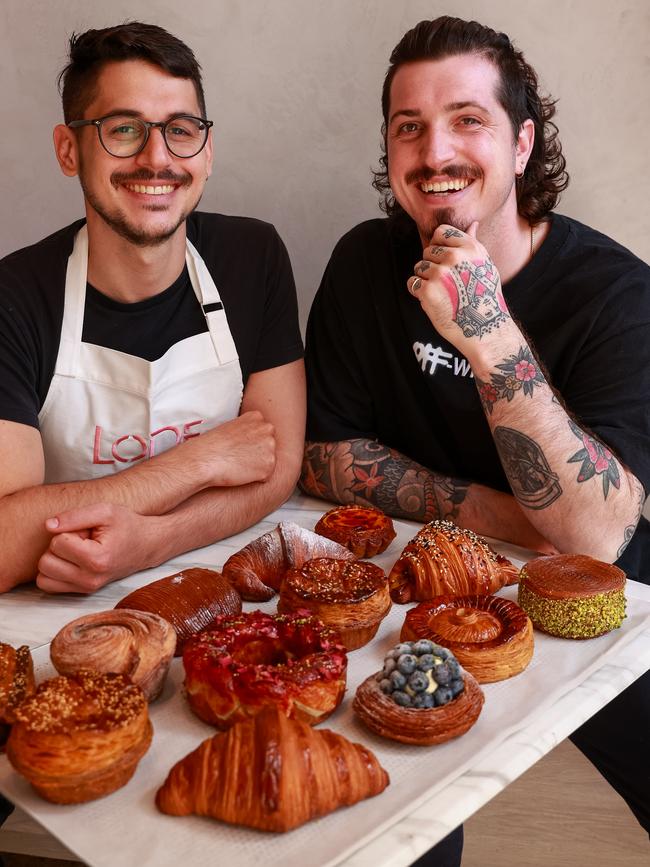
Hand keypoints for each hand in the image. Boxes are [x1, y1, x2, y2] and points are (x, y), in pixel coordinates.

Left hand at [36, 503, 158, 593]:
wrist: (146, 545)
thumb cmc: (126, 526)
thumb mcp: (105, 511)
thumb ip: (74, 516)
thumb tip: (48, 525)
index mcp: (96, 560)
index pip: (57, 543)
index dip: (69, 530)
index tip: (88, 530)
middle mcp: (90, 579)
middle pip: (46, 561)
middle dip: (59, 546)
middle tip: (81, 540)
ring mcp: (86, 588)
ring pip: (43, 576)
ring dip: (55, 560)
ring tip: (77, 550)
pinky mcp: (82, 592)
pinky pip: (48, 585)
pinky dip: (54, 572)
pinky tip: (71, 561)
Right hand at [199, 410, 276, 486]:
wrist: (204, 459)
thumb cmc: (212, 445)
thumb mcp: (231, 427)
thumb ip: (247, 430)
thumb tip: (254, 441)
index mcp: (257, 417)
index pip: (263, 432)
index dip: (249, 443)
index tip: (237, 445)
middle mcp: (267, 429)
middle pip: (269, 446)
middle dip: (258, 453)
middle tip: (238, 456)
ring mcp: (270, 447)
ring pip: (268, 461)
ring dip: (257, 466)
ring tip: (238, 463)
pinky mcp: (269, 465)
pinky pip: (266, 476)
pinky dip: (256, 478)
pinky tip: (241, 472)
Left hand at [408, 222, 510, 351]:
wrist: (485, 329)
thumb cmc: (485, 297)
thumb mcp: (485, 266)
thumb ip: (473, 244)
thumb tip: (473, 223)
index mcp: (470, 248)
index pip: (440, 232)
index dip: (439, 246)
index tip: (446, 261)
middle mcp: (455, 258)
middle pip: (427, 250)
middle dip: (432, 265)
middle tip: (448, 284)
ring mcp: (440, 274)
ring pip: (419, 267)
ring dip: (425, 280)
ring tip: (443, 293)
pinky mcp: (428, 291)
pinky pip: (412, 283)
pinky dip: (418, 292)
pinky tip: (434, 301)